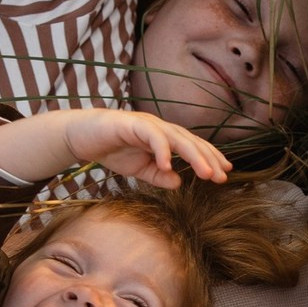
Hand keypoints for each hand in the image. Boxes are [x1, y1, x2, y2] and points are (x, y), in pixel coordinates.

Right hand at [59, 109, 230, 186]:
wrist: (82, 138)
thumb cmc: (112, 150)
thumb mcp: (141, 170)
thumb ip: (160, 176)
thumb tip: (179, 182)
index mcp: (165, 138)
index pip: (194, 147)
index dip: (211, 158)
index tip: (225, 173)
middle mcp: (160, 128)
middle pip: (191, 142)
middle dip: (209, 159)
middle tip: (222, 176)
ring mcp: (147, 124)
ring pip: (177, 138)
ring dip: (194, 155)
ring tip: (206, 173)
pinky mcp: (132, 124)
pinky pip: (152, 136)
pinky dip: (163, 150)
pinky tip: (169, 165)